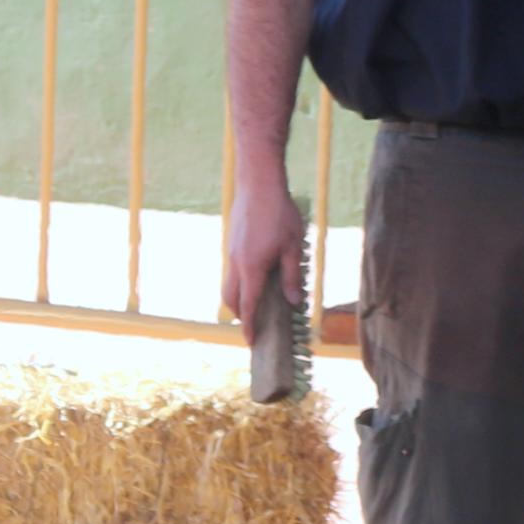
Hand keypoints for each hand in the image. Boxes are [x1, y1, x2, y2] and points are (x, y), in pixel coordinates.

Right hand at [220, 170, 305, 324]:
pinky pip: (233, 270)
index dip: (250, 325)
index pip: (248, 305)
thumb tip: (293, 302)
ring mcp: (231, 252)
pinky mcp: (232, 242)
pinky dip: (240, 281)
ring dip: (239, 297)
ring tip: (257, 301)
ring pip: (229, 284)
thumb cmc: (279, 213)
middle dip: (241, 314)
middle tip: (255, 323)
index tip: (251, 341)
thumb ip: (291, 276)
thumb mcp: (293, 247)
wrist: (257, 182)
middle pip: (231, 299)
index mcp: (252, 268)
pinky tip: (257, 274)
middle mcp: (236, 263)